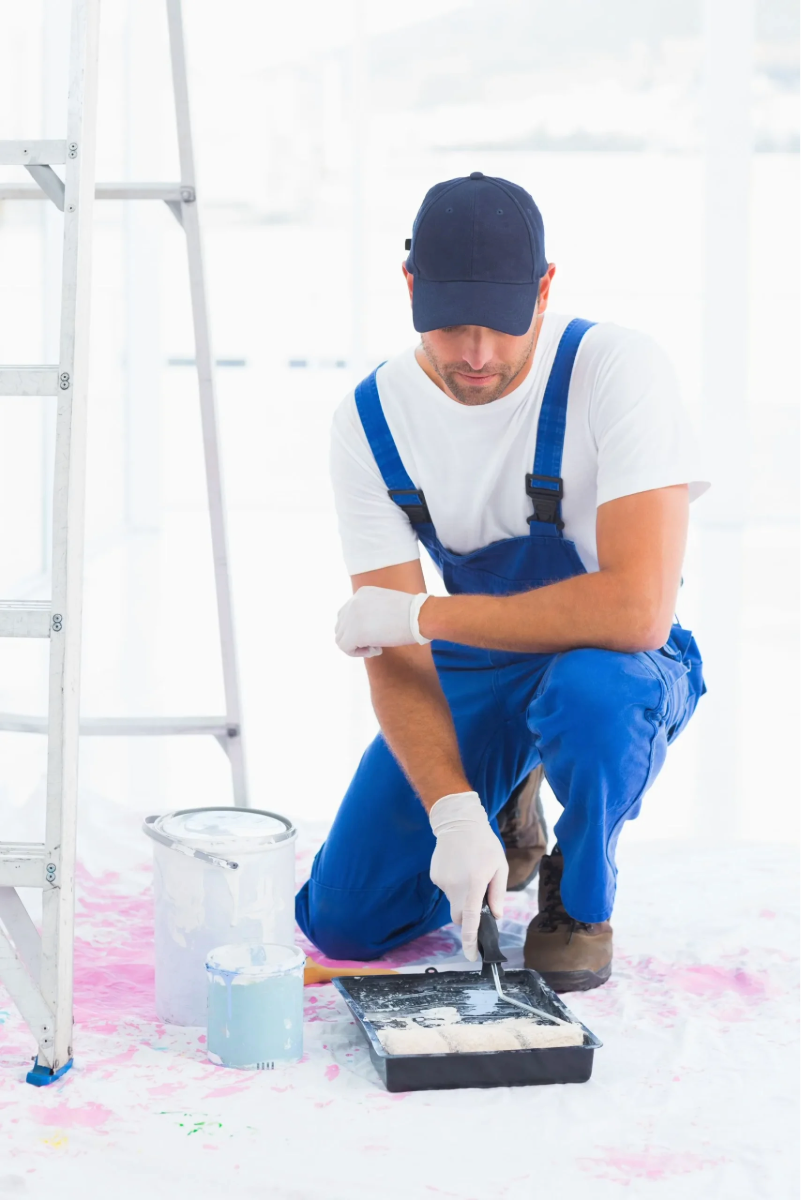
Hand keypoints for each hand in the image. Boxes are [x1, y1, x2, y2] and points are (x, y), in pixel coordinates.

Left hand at [335, 586, 430, 657]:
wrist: (421, 616)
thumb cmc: (413, 614)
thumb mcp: (388, 606)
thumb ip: (373, 612)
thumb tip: (366, 629)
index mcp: (362, 593)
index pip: (347, 613)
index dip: (359, 628)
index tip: (378, 632)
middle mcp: (353, 601)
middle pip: (341, 626)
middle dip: (356, 638)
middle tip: (377, 642)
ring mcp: (352, 616)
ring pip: (341, 638)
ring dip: (357, 646)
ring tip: (376, 646)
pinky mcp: (354, 632)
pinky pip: (345, 647)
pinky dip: (358, 653)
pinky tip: (377, 650)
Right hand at [429, 791, 507, 961]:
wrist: (457, 821)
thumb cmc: (483, 843)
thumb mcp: (499, 866)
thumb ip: (497, 892)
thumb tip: (495, 915)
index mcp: (474, 884)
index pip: (471, 920)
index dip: (471, 940)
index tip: (472, 956)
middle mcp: (455, 886)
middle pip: (460, 916)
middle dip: (469, 916)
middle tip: (479, 898)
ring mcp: (442, 881)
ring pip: (454, 901)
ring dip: (463, 895)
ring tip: (469, 872)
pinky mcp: (435, 876)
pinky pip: (447, 889)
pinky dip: (455, 885)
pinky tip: (459, 867)